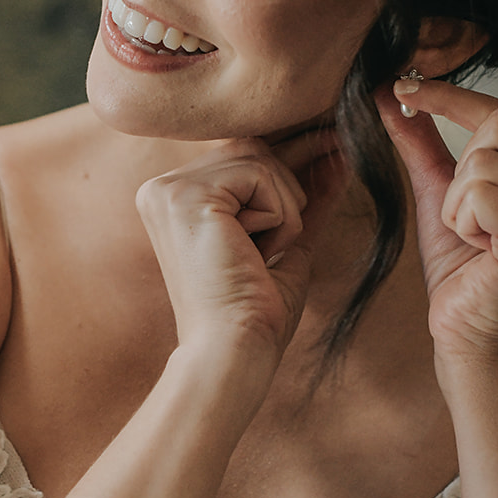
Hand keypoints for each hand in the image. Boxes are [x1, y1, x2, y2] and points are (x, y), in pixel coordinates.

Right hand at [136, 129, 345, 360]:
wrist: (233, 350)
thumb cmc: (256, 311)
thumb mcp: (285, 241)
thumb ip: (305, 197)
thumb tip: (336, 154)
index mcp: (174, 201)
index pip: (241, 157)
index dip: (288, 163)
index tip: (331, 150)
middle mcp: (161, 189)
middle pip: (251, 147)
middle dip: (289, 187)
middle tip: (280, 239)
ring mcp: (168, 190)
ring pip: (260, 159)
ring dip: (284, 211)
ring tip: (259, 256)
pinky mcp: (185, 196)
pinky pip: (260, 174)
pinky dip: (277, 216)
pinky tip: (253, 252)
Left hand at [375, 79, 497, 363]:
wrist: (471, 339)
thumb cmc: (464, 269)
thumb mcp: (443, 194)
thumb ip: (424, 142)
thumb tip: (391, 91)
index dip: (449, 95)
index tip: (401, 84)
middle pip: (496, 127)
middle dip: (460, 174)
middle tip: (470, 220)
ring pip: (482, 164)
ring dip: (458, 207)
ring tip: (479, 242)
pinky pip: (480, 195)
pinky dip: (462, 223)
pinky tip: (482, 253)